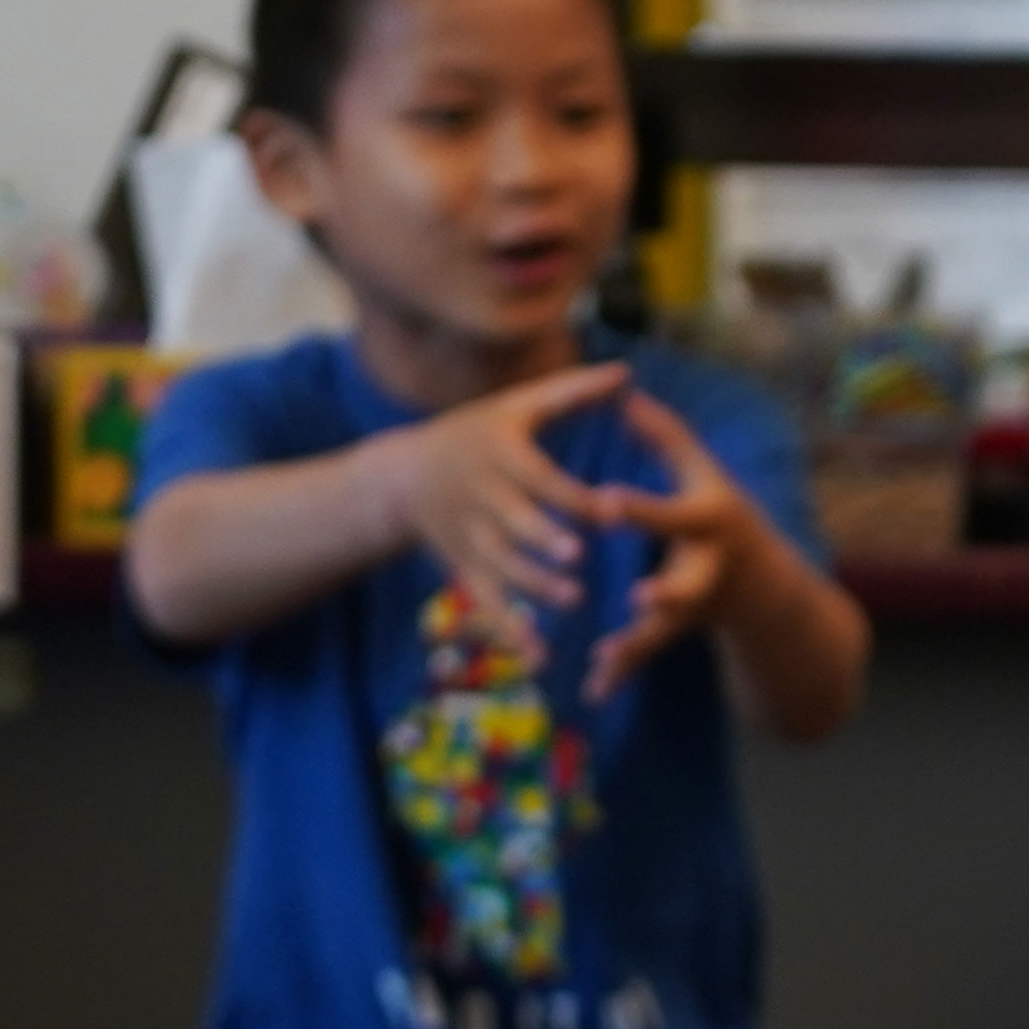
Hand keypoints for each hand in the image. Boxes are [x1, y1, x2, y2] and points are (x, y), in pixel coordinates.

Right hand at [369, 363, 638, 627]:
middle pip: (514, 523)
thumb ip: (572, 393)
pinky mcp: (464, 567)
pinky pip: (486, 602)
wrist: (402, 473)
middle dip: (543, 541)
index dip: (574, 496)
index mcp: (500, 455)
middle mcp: (481, 496)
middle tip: (578, 558)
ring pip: (501, 564)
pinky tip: (538, 657)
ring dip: (533, 585)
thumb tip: (626, 371)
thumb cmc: (476, 433)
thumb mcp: (516, 407)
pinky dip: (509, 630)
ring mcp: (469, 536)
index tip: (612, 510)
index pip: (541, 478)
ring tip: (572, 599)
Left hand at [577, 387, 790, 699]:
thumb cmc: (722, 512)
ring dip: (638, 643)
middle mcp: (709, 567)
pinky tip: (593, 687)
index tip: (604, 501)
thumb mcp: (704, 471)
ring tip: (607, 656)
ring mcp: (696, 604)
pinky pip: (647, 652)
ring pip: (665, 628)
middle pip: (688, 583)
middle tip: (639, 597)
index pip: (675, 514)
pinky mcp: (679, 629)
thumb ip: (664, 435)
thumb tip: (622, 391)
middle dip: (665, 592)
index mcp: (711, 523)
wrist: (768, 586)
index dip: (641, 509)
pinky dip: (621, 669)